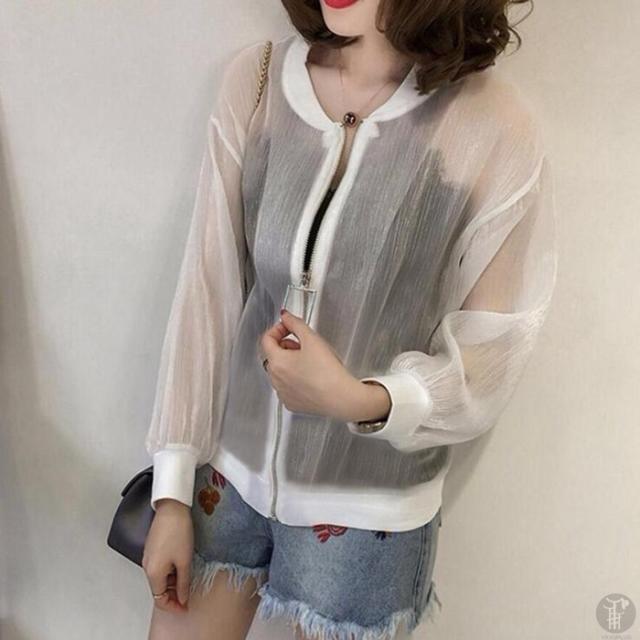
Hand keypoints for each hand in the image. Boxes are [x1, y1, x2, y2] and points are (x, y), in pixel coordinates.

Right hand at [142, 499, 192, 612]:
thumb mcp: (184, 561)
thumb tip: (183, 598)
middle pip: (158, 589)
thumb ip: (183, 583)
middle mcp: (147, 567)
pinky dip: (169, 571)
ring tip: (188, 578)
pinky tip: (181, 565)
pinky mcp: (152, 548)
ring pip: (160, 577)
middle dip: (173, 594)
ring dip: (172, 582)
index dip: (173, 605)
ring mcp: (148, 557)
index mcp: (153, 573)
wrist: (171, 508)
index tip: (186, 606)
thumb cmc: (178, 533)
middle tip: (189, 593)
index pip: (159, 599)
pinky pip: (159, 567)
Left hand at [259, 309, 391, 422]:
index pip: (267, 339)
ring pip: (280, 371)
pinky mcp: (292, 403)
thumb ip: (295, 323)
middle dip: (286, 346)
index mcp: (277, 362)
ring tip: (310, 361)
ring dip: (290, 363)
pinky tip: (311, 377)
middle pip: (273, 355)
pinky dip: (295, 379)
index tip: (289, 327)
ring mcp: (282, 393)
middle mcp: (275, 379)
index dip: (278, 329)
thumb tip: (285, 316)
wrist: (341, 398)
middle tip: (304, 344)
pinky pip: (287, 387)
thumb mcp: (312, 339)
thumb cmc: (328, 372)